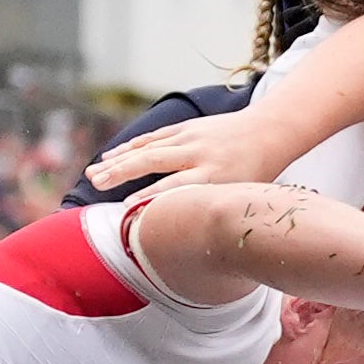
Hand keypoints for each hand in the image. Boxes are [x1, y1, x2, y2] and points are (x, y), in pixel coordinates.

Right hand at [84, 106, 308, 191]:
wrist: (269, 132)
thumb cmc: (256, 174)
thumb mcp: (240, 196)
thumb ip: (212, 209)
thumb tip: (184, 236)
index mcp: (215, 175)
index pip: (176, 187)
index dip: (150, 197)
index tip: (127, 209)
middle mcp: (199, 154)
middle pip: (154, 163)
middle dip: (123, 174)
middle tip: (97, 186)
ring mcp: (191, 138)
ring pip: (148, 148)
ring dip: (119, 161)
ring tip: (93, 175)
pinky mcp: (187, 128)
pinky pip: (153, 138)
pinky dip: (131, 148)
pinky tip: (111, 158)